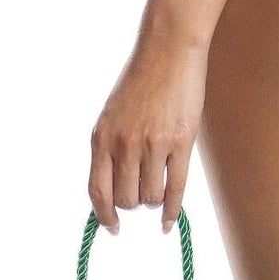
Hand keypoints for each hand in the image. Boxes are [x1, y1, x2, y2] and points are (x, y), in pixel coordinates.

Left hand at [89, 17, 208, 234]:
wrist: (168, 51)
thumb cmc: (142, 82)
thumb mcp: (113, 115)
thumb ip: (110, 148)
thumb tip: (112, 188)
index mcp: (101, 137)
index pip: (97, 191)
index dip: (104, 215)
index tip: (112, 228)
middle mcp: (123, 144)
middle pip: (126, 199)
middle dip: (133, 204)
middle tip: (141, 195)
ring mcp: (153, 144)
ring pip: (150, 197)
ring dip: (153, 202)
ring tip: (158, 189)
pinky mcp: (181, 143)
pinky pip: (175, 189)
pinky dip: (171, 211)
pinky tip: (167, 222)